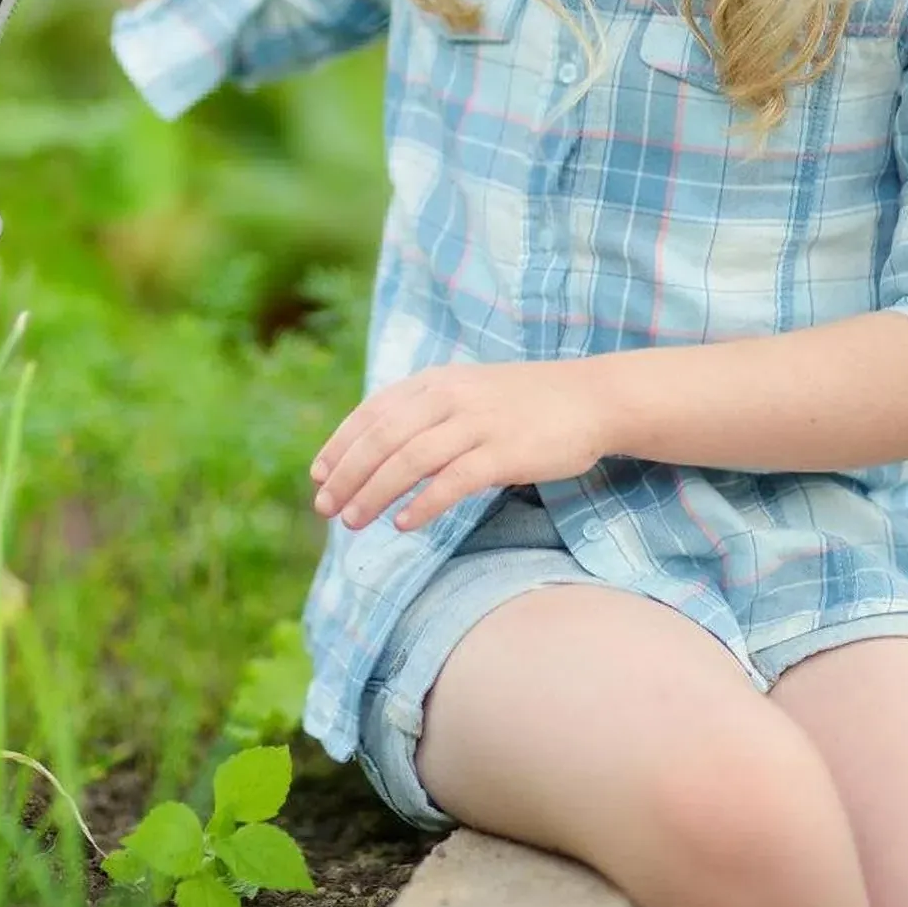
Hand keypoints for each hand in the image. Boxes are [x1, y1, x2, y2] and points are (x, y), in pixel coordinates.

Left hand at [308, 361, 607, 532]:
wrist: (589, 399)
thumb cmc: (521, 404)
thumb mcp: (465, 393)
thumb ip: (424, 413)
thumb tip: (376, 450)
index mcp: (433, 381)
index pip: (371, 412)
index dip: (340, 445)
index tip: (318, 476)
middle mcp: (448, 396)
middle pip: (382, 439)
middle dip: (347, 475)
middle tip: (325, 508)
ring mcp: (477, 423)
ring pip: (409, 461)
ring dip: (374, 493)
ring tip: (353, 522)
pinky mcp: (504, 452)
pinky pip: (452, 481)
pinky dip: (423, 504)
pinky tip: (404, 524)